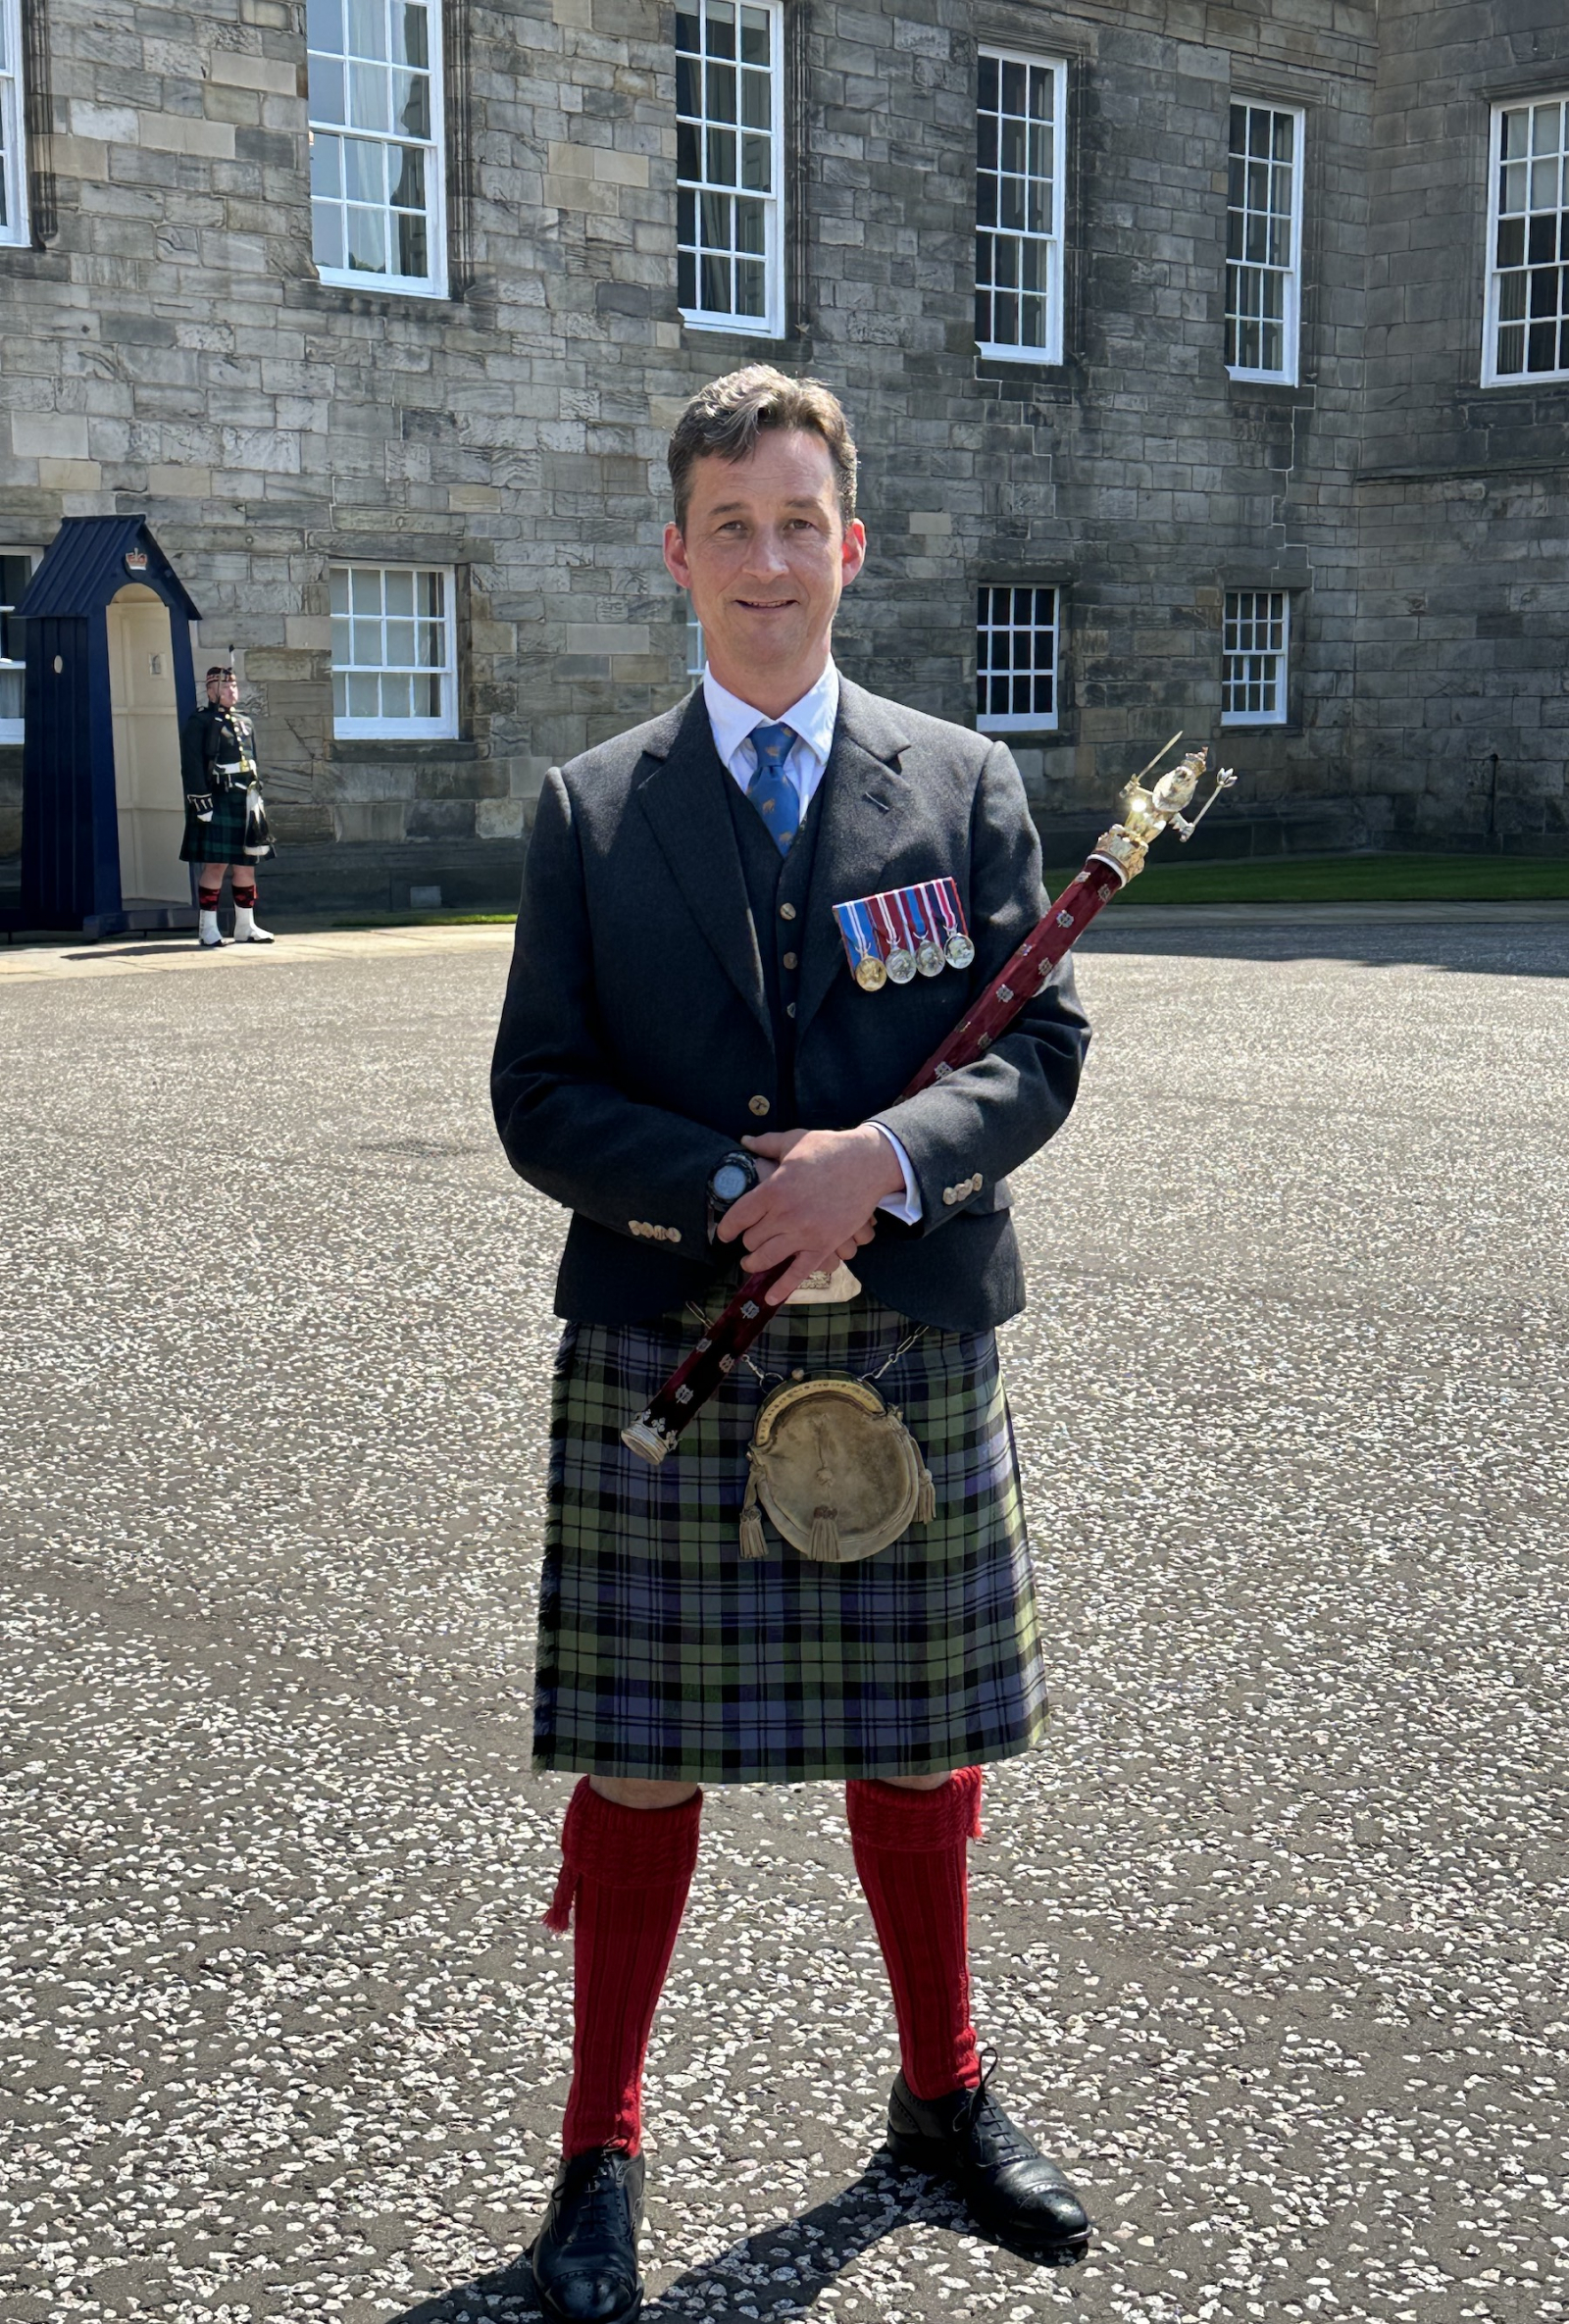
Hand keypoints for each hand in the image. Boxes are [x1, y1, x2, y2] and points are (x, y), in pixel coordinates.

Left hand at [716, 1124, 901, 1302]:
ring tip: (752, 1262)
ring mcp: (804, 1233)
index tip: (724, 1234)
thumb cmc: (829, 1149)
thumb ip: (766, 1143)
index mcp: (773, 1189)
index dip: (727, 1229)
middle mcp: (785, 1215)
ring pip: (767, 1258)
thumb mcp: (794, 1140)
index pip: (738, 1217)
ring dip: (755, 1263)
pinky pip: (798, 1273)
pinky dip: (782, 1288)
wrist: (868, 1163)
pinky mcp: (824, 1245)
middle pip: (752, 1239)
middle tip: (748, 1240)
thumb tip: (744, 1140)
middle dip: (747, 1241)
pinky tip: (769, 1297)